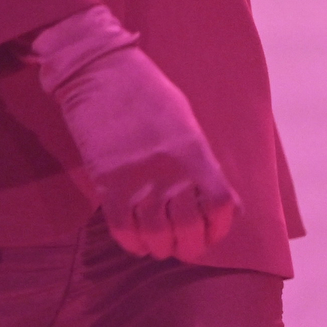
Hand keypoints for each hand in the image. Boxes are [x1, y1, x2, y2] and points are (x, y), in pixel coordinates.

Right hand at [30, 5, 239, 262]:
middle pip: (189, 227)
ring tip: (162, 247)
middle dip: (191, 246)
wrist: (104, 78)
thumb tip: (220, 200)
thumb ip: (203, 163)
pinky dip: (132, 242)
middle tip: (186, 247)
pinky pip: (121, 228)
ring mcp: (138, 181)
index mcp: (197, 154)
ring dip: (161, 247)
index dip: (221, 227)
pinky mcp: (107, 185)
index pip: (222, 204)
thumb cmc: (151, 98)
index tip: (214, 232)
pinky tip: (138, 242)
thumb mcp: (189, 126)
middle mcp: (171, 172)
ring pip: (155, 234)